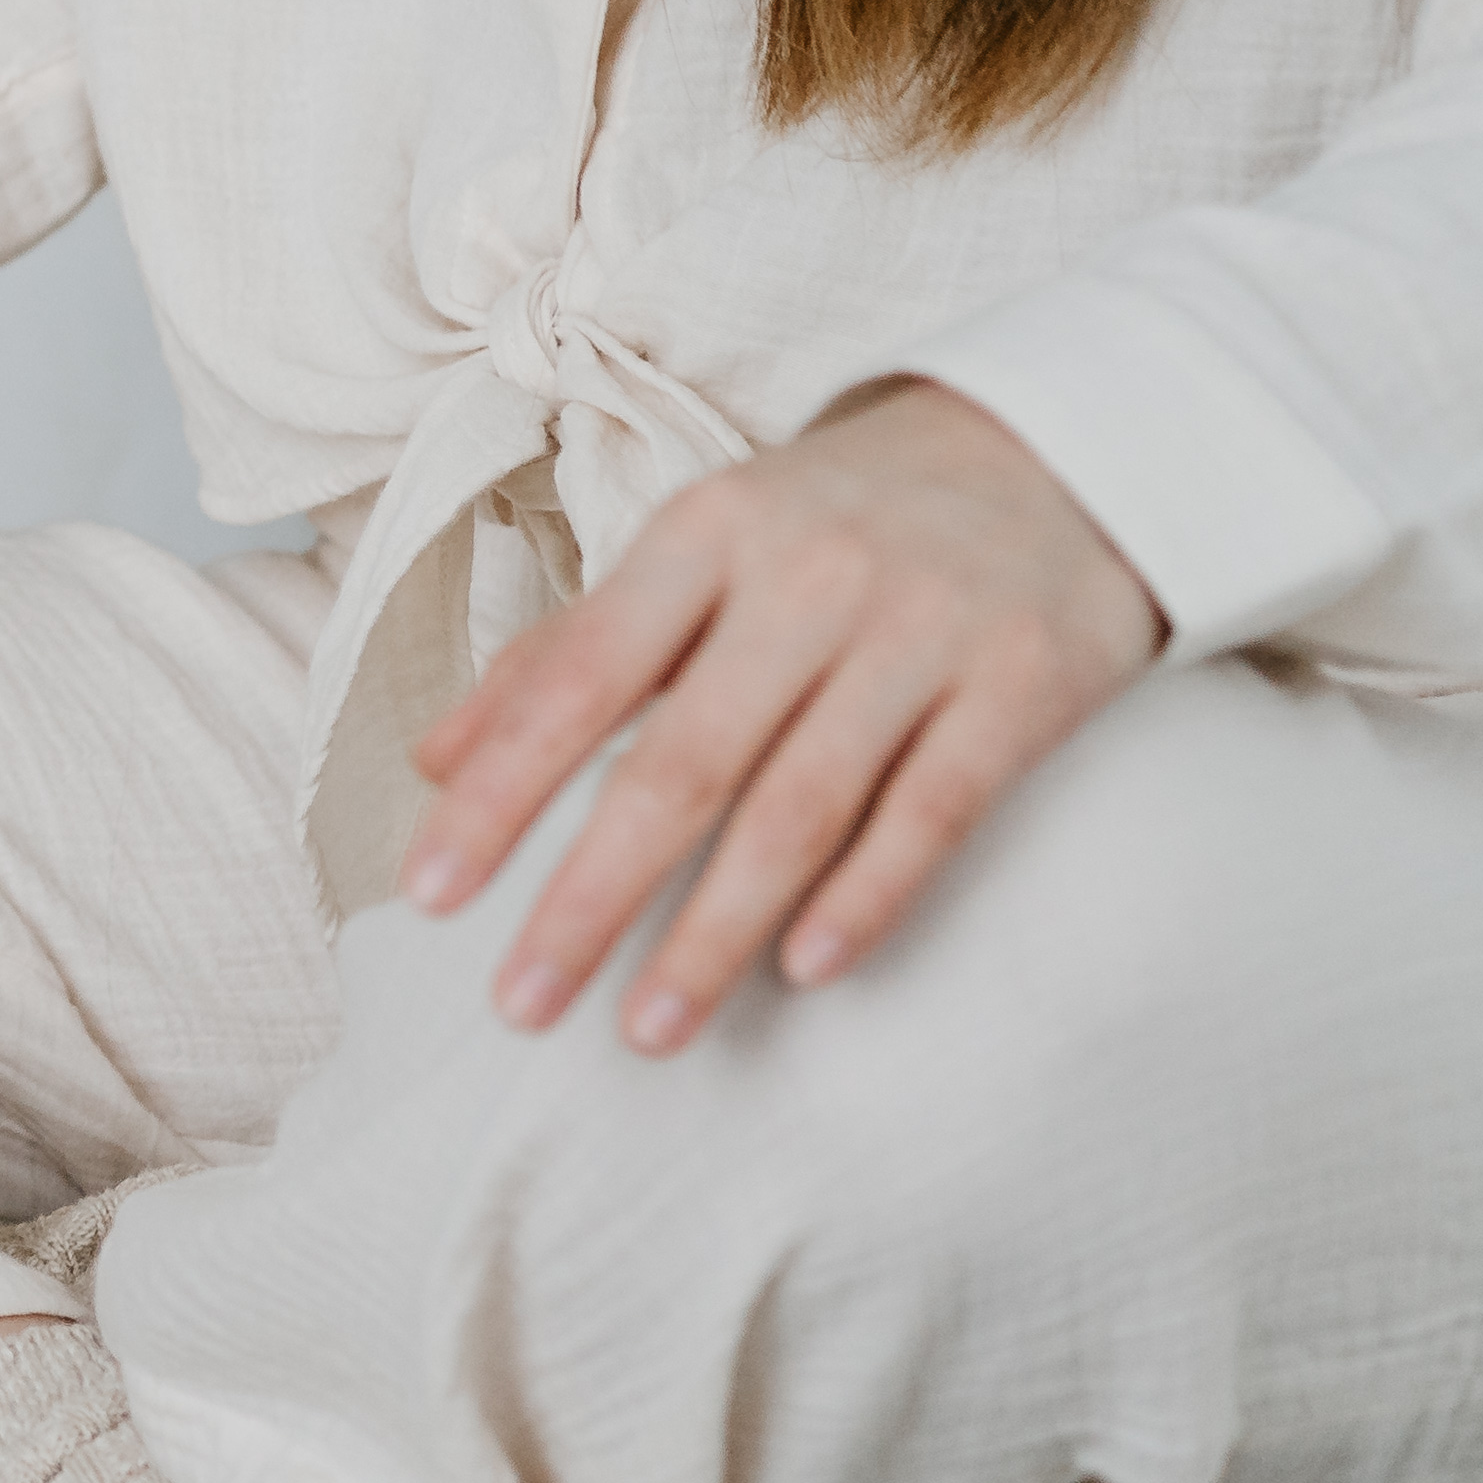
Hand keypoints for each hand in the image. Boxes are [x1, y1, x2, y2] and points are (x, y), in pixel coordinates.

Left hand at [403, 383, 1164, 1049]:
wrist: (1056, 451)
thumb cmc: (833, 520)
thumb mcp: (693, 549)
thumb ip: (565, 651)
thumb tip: (432, 761)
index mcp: (702, 535)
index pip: (578, 680)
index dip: (499, 792)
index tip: (426, 894)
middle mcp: (806, 580)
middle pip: (679, 766)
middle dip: (590, 898)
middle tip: (519, 1007)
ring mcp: (921, 633)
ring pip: (799, 808)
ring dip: (715, 933)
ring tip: (647, 1031)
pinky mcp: (1025, 685)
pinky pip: (933, 812)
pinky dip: (865, 897)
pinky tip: (803, 973)